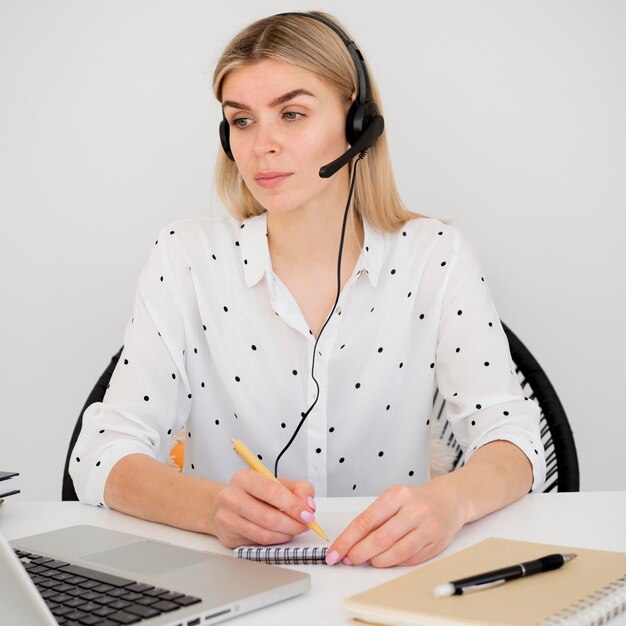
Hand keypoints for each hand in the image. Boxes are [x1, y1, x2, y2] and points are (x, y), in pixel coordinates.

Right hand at [210, 470, 316, 547]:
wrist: (222, 505)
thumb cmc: (252, 493)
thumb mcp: (276, 482)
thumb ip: (298, 488)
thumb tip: (308, 505)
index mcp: (244, 478)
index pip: (272, 491)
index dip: (293, 505)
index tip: (307, 514)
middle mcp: (231, 497)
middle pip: (267, 516)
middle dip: (292, 524)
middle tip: (305, 525)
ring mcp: (227, 519)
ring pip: (263, 534)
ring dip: (285, 534)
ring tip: (294, 529)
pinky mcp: (229, 537)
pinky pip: (258, 544)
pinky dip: (275, 541)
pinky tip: (281, 534)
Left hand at [326, 479, 465, 567]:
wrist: (449, 500)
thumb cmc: (416, 499)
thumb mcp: (393, 498)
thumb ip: (374, 518)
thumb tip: (350, 541)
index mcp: (397, 495)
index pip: (366, 521)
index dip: (347, 540)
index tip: (335, 552)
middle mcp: (413, 510)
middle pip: (380, 539)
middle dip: (359, 553)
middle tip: (348, 560)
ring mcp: (427, 528)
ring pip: (396, 552)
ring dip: (377, 561)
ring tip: (368, 560)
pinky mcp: (436, 544)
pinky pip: (410, 559)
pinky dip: (394, 563)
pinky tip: (386, 560)